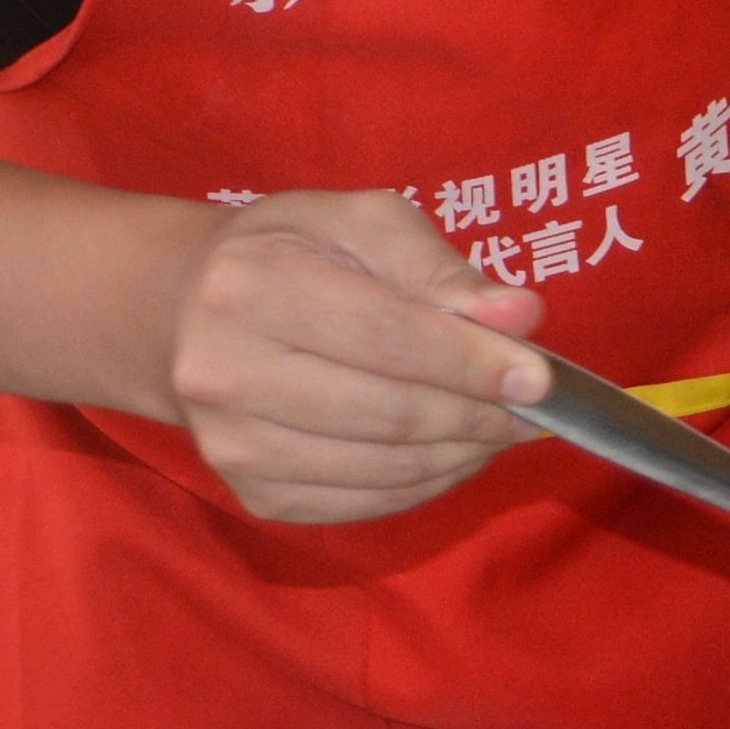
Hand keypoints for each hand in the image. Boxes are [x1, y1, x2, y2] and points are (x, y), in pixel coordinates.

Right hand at [146, 190, 549, 523]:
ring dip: (464, 453)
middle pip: (390, 413)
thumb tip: (519, 318)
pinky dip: (428, 483)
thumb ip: (439, 267)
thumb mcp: (360, 223)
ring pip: (384, 468)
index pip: (388, 337)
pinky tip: (454, 451)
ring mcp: (235, 447)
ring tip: (501, 425)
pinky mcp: (256, 496)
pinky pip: (366, 504)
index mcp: (252, 287)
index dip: (472, 362)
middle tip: (534, 406)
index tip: (540, 375)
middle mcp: (226, 373)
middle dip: (479, 414)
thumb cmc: (293, 255)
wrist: (189, 314)